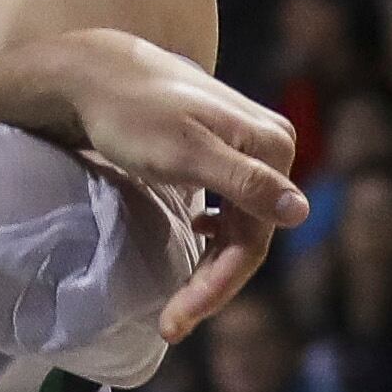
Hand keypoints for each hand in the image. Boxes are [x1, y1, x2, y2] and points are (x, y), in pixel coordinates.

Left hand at [32, 29, 305, 340]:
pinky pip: (227, 201)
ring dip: (212, 260)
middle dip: (212, 281)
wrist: (92, 69)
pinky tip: (197, 233)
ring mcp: (246, 143)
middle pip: (249, 233)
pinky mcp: (221, 144)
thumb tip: (299, 210)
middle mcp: (270, 143)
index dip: (218, 286)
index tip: (175, 323)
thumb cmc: (131, 112)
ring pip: (239, 221)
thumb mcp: (183, 151)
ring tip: (179, 296)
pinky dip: (212, 231)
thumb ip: (242, 180)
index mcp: (272, 145)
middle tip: (171, 322)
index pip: (254, 240)